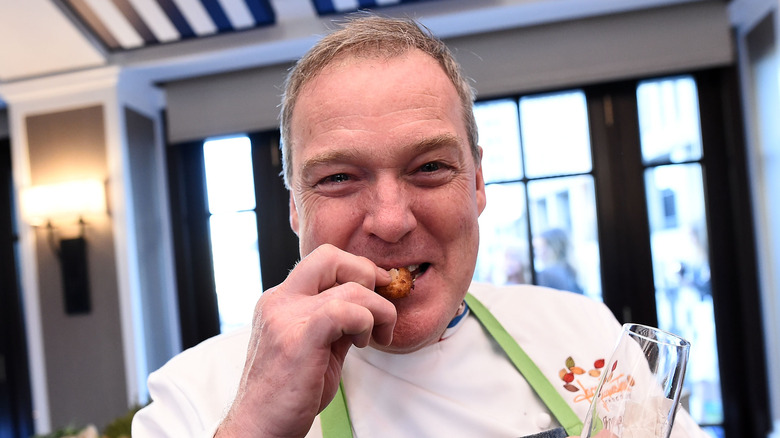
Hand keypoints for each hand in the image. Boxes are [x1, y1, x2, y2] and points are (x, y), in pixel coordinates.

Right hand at [215, 244, 396, 436]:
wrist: (259, 427)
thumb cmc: (288, 393)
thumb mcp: (317, 347)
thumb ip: (337, 321)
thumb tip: (370, 305)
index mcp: (280, 300)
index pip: (323, 259)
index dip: (356, 267)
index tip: (378, 287)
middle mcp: (279, 301)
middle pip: (330, 256)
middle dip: (367, 274)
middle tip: (379, 306)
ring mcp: (285, 317)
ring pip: (350, 288)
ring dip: (377, 311)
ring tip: (373, 338)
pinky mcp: (298, 339)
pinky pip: (345, 311)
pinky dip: (365, 322)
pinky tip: (361, 344)